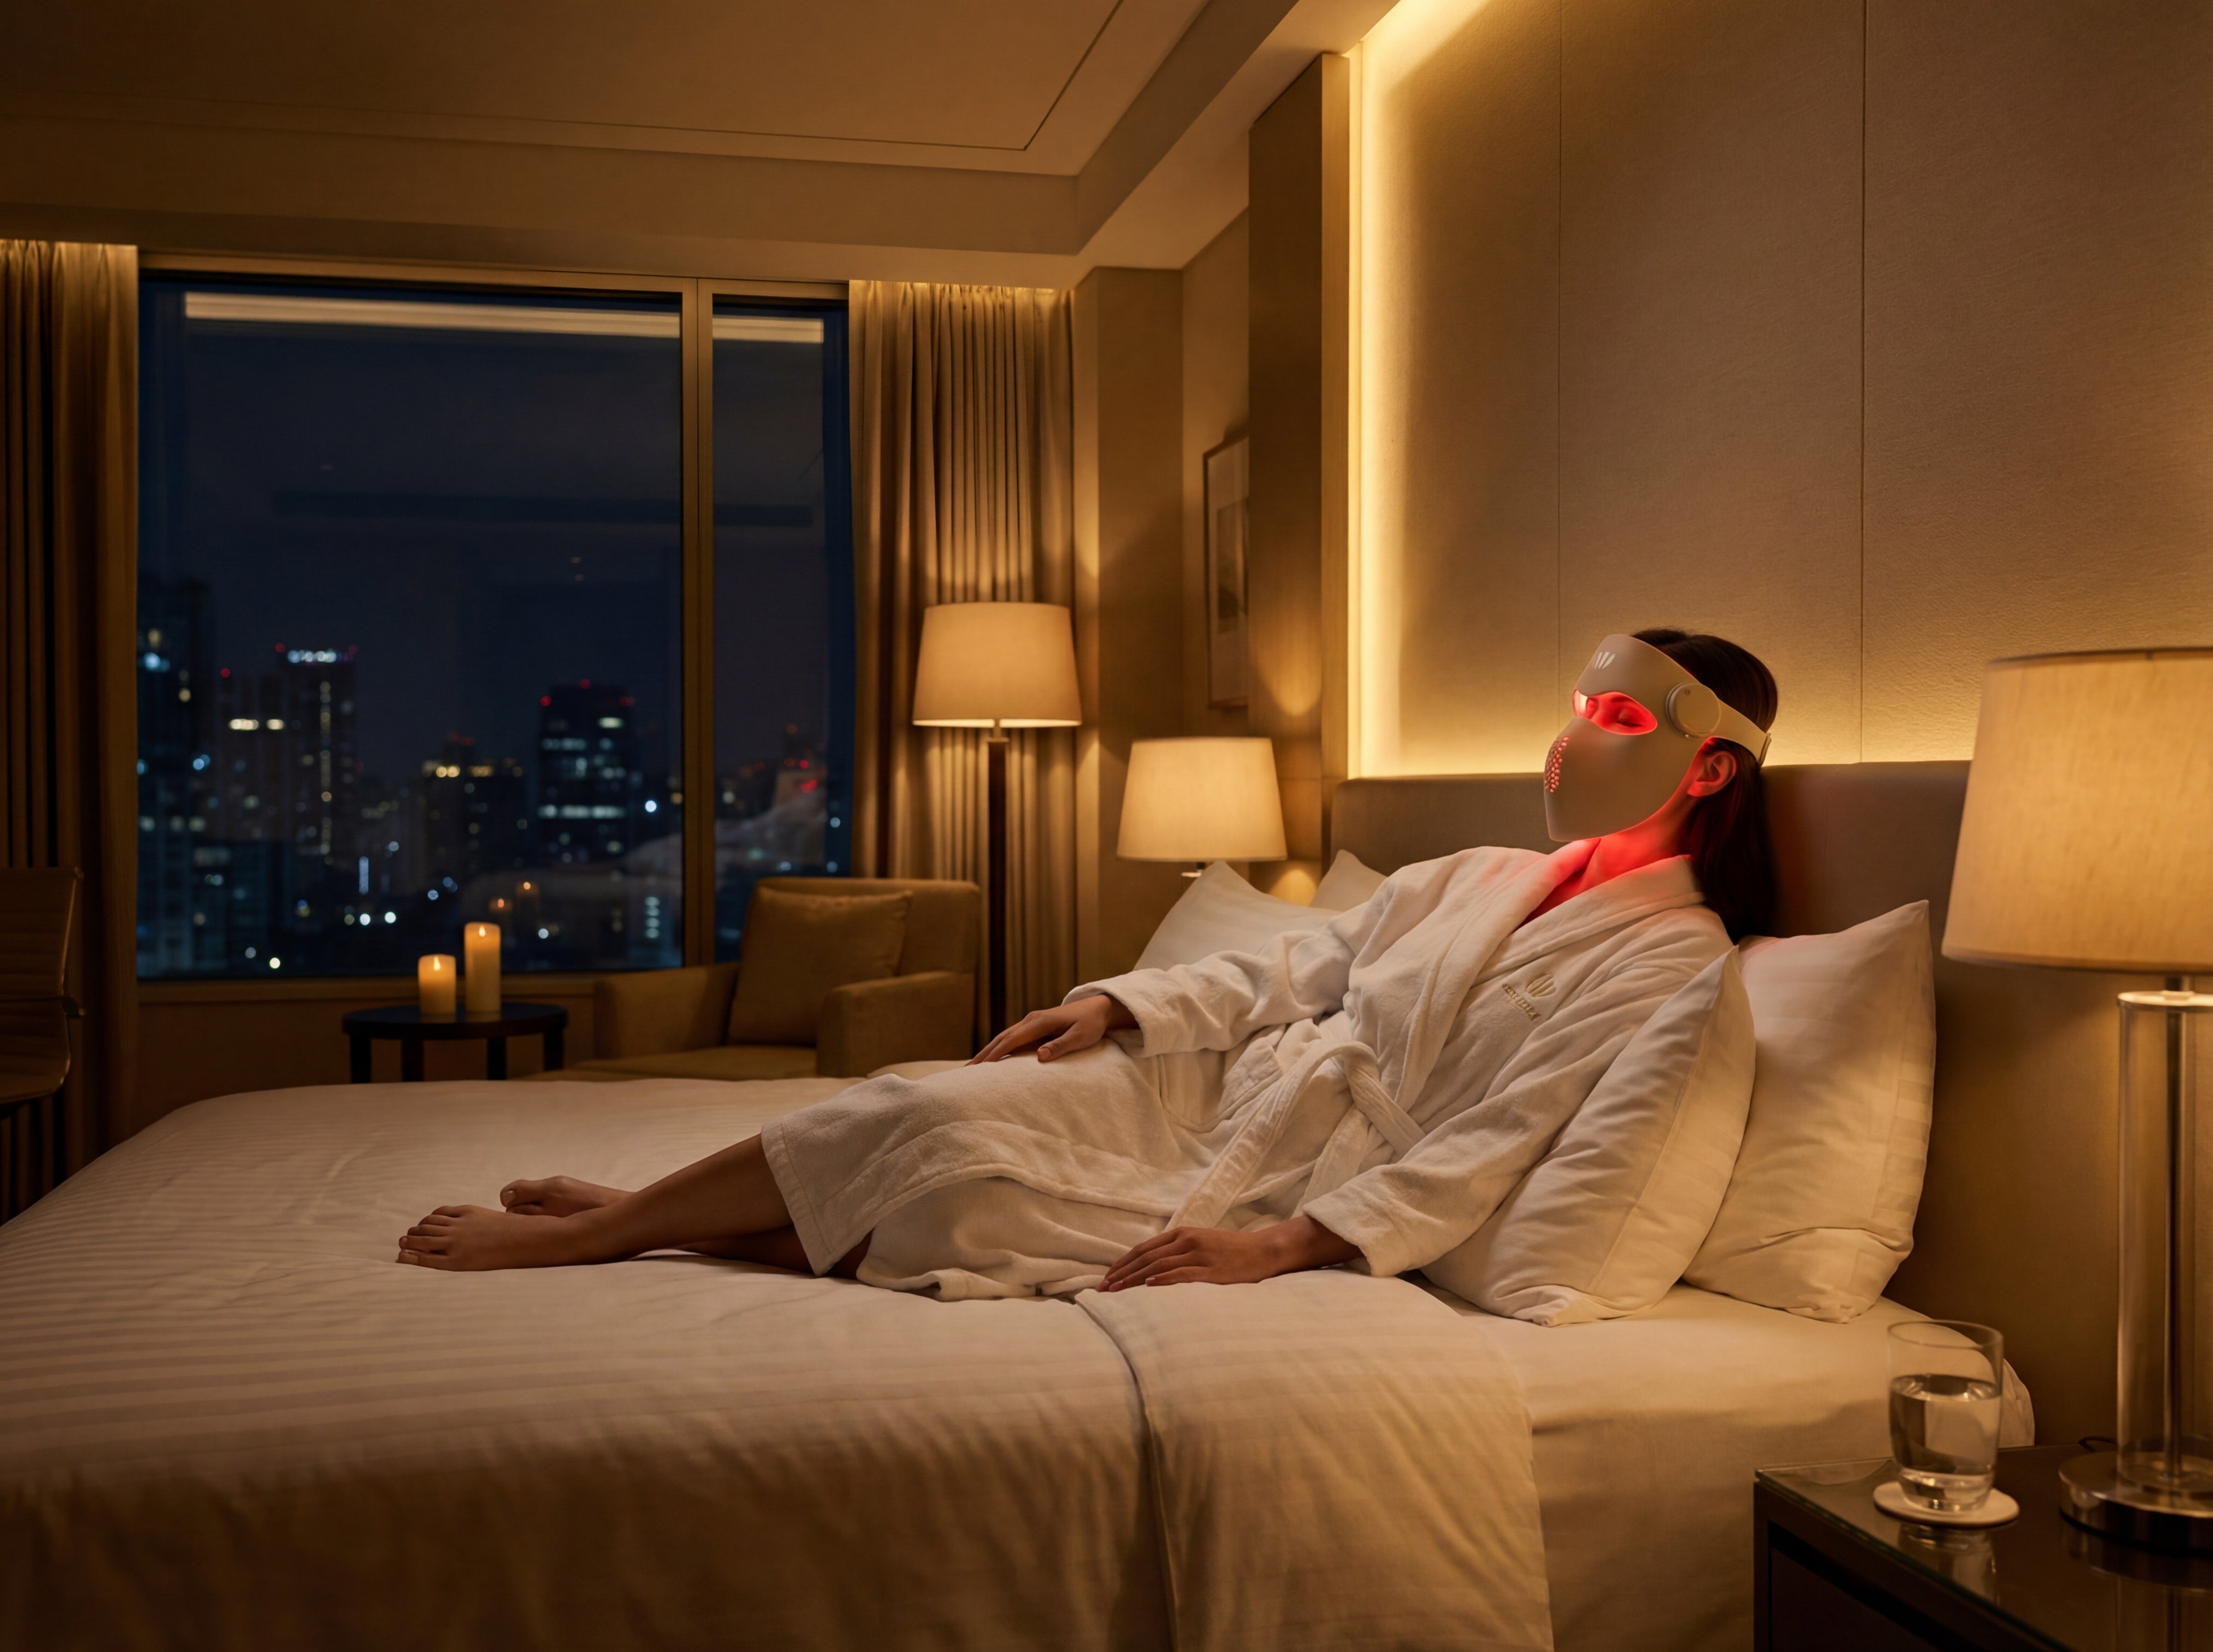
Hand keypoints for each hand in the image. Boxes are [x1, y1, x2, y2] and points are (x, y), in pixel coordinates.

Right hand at [970, 996, 1135, 1064]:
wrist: (1099, 1008)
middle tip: (966, 1071)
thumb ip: (1061, 1046)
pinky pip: (1012, 1038)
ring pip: (1004, 1037)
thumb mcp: (1080, 1036)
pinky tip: (992, 1057)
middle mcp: (1031, 1020)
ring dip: (988, 1050)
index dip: (995, 1054)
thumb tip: (1040, 1056)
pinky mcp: (1035, 1026)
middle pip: (1002, 1038)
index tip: (980, 1068)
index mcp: (1039, 1022)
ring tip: (973, 1066)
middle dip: (984, 1054)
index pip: (1012, 1040)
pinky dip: (998, 1047)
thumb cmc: (1091, 1024)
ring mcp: (1031, 1022)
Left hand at [1101, 1215, 1360, 1289]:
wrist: (1263, 1251)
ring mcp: (1199, 1254)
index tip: (1105, 1277)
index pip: (1143, 1249)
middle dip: (1121, 1274)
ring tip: (1115, 1292)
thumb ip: (1177, 1253)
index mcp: (1182, 1234)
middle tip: (1101, 1289)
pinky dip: (1162, 1279)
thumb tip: (1150, 1270)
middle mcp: (1187, 1241)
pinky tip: (1147, 1286)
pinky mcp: (1211, 1270)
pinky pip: (1181, 1274)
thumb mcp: (1200, 1246)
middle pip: (1145, 1257)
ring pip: (1158, 1266)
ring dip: (1133, 1280)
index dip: (1122, 1263)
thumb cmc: (1230, 1252)